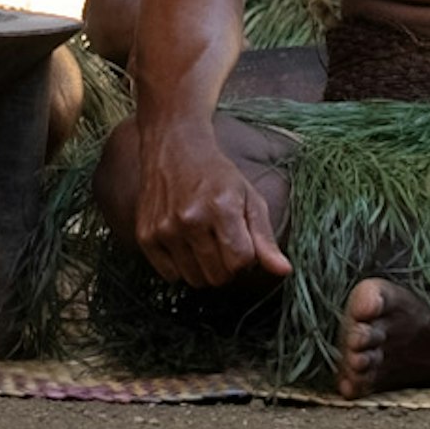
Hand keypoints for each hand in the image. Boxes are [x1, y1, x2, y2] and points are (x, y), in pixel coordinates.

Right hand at [131, 128, 288, 290]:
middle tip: (222, 241)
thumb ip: (265, 238)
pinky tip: (183, 243)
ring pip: (195, 280)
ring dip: (204, 268)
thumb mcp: (249, 198)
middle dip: (226, 266)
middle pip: (218, 277)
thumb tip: (284, 271)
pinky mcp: (145, 235)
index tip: (241, 240)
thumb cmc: (217, 175)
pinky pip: (170, 276)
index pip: (241, 262)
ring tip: (203, 241)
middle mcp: (190, 219)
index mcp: (221, 208)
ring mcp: (164, 228)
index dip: (246, 258)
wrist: (174, 147)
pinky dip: (180, 267)